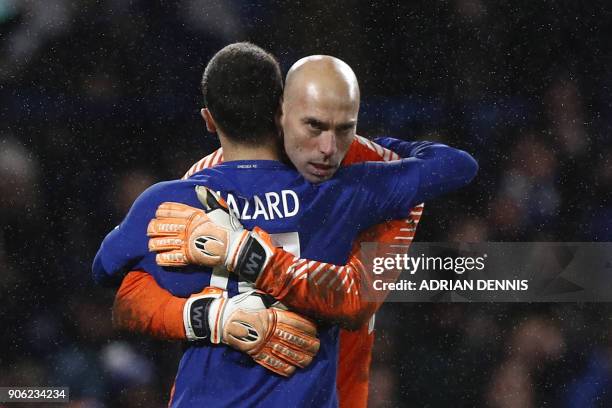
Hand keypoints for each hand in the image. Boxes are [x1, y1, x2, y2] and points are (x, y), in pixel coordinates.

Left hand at [147, 186, 274, 281]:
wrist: (235, 247)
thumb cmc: (229, 227)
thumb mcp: (220, 209)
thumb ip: (208, 198)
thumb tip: (199, 187)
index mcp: (194, 215)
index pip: (171, 210)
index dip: (161, 211)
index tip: (157, 212)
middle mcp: (187, 228)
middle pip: (162, 226)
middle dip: (153, 228)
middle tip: (150, 230)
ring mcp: (186, 243)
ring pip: (162, 242)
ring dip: (155, 243)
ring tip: (152, 244)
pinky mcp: (189, 258)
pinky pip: (169, 258)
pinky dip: (162, 258)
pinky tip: (159, 257)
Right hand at [184, 287, 319, 376]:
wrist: (223, 319)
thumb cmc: (244, 306)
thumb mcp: (262, 299)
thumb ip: (278, 303)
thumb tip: (293, 302)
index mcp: (273, 315)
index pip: (296, 323)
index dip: (309, 327)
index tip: (316, 330)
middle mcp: (270, 330)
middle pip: (295, 340)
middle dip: (310, 344)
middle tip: (317, 346)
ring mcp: (263, 343)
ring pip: (287, 353)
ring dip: (302, 358)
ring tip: (310, 359)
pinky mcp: (256, 354)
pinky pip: (273, 363)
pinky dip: (285, 368)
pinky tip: (294, 368)